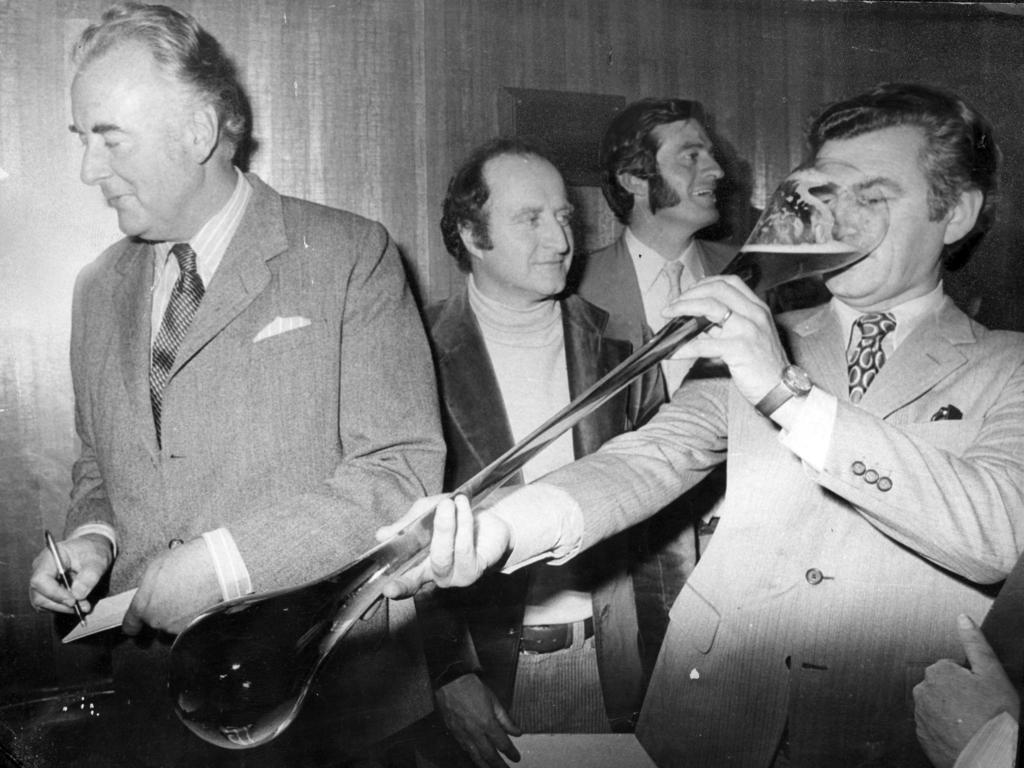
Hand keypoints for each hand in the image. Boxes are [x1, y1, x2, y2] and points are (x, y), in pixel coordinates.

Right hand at [29, 533, 112, 615]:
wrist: (92, 551)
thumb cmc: (93, 551)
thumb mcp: (98, 560)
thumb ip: (90, 575)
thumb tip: (77, 595)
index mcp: (49, 557)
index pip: (40, 580)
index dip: (54, 593)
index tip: (74, 600)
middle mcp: (40, 570)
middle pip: (39, 595)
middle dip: (61, 604)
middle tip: (84, 606)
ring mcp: (41, 582)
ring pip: (43, 604)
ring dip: (64, 608)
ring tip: (85, 604)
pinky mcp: (46, 591)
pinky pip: (50, 605)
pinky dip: (65, 607)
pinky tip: (80, 602)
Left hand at [123, 537, 221, 635]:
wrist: (219, 567)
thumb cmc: (189, 562)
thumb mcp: (157, 567)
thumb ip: (148, 587)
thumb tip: (151, 591)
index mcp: (143, 606)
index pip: (130, 625)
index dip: (134, 622)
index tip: (137, 620)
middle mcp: (158, 621)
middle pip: (155, 622)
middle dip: (162, 610)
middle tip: (174, 593)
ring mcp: (178, 627)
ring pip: (173, 624)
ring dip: (178, 613)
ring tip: (190, 594)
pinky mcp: (196, 628)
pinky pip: (189, 624)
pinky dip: (193, 615)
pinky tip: (200, 599)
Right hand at [378, 494, 510, 598]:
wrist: (493, 518)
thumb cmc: (456, 518)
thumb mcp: (426, 513)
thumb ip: (406, 525)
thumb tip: (380, 536)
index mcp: (419, 564)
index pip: (404, 580)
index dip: (396, 586)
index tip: (387, 590)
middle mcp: (436, 575)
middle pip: (417, 578)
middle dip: (409, 574)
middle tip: (425, 532)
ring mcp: (455, 576)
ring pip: (442, 557)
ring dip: (445, 527)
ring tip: (448, 504)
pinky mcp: (474, 570)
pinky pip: (464, 549)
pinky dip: (463, 524)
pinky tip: (463, 506)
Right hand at [436, 674, 521, 767]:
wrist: (450, 681)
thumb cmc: (472, 686)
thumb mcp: (493, 700)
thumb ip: (505, 718)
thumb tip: (516, 731)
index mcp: (487, 722)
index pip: (502, 744)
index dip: (511, 753)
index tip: (516, 758)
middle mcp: (475, 732)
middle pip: (489, 755)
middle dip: (499, 766)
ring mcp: (463, 734)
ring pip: (475, 756)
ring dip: (485, 766)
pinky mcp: (453, 733)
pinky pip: (464, 749)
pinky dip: (472, 757)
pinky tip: (476, 759)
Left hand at [665, 275, 788, 405]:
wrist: (782, 389)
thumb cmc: (763, 365)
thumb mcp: (748, 336)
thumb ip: (725, 325)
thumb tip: (696, 318)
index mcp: (757, 308)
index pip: (729, 282)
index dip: (704, 284)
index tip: (688, 292)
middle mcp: (755, 313)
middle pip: (717, 289)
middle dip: (689, 294)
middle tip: (672, 306)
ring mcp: (748, 329)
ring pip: (710, 308)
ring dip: (683, 309)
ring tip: (668, 317)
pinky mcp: (740, 349)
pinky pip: (704, 344)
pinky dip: (684, 346)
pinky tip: (672, 352)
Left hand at [913, 613, 1019, 767]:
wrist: (989, 759)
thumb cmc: (994, 720)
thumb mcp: (992, 674)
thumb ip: (975, 643)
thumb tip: (962, 618)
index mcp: (938, 672)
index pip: (953, 669)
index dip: (971, 681)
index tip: (981, 694)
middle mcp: (922, 691)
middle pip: (943, 686)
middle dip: (959, 694)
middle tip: (979, 709)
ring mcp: (920, 714)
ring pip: (938, 705)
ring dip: (952, 711)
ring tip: (972, 723)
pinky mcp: (921, 735)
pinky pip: (933, 725)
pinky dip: (945, 728)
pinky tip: (962, 734)